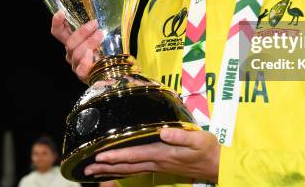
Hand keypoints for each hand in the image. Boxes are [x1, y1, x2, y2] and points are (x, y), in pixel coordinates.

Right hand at [51, 10, 103, 82]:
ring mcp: (76, 65)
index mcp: (72, 42)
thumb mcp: (100, 36)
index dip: (57, 23)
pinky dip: (85, 61)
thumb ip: (95, 27)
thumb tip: (98, 14)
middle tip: (95, 23)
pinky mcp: (84, 76)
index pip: (58, 32)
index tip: (61, 12)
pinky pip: (80, 70)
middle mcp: (71, 53)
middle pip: (69, 43)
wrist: (113, 70)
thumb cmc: (106, 50)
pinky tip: (92, 54)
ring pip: (76, 54)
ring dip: (89, 42)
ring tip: (101, 35)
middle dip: (82, 32)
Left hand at [84, 128, 220, 182]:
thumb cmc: (208, 150)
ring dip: (110, 171)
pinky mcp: (161, 167)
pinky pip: (136, 170)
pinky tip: (115, 171)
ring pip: (130, 170)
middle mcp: (157, 162)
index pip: (134, 155)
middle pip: (127, 165)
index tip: (98, 156)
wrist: (218, 166)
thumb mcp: (198, 139)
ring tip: (93, 172)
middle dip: (106, 167)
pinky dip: (123, 171)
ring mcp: (158, 167)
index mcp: (163, 154)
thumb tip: (162, 131)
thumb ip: (180, 135)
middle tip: (86, 169)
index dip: (116, 156)